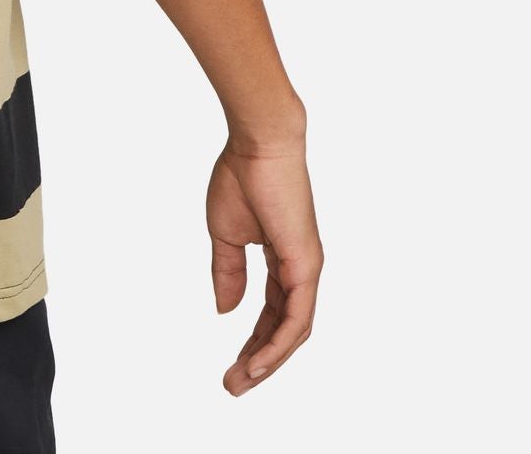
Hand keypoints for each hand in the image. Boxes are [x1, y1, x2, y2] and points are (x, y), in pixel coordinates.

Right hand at [207, 138, 321, 394]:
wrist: (258, 143)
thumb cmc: (241, 176)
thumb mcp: (225, 234)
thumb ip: (227, 273)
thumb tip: (226, 311)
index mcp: (282, 260)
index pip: (270, 313)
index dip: (252, 341)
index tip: (231, 366)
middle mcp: (300, 270)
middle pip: (283, 330)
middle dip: (259, 362)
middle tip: (232, 387)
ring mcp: (306, 269)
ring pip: (293, 331)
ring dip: (268, 362)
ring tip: (240, 383)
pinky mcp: (306, 265)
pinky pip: (296, 318)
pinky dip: (278, 345)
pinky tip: (259, 363)